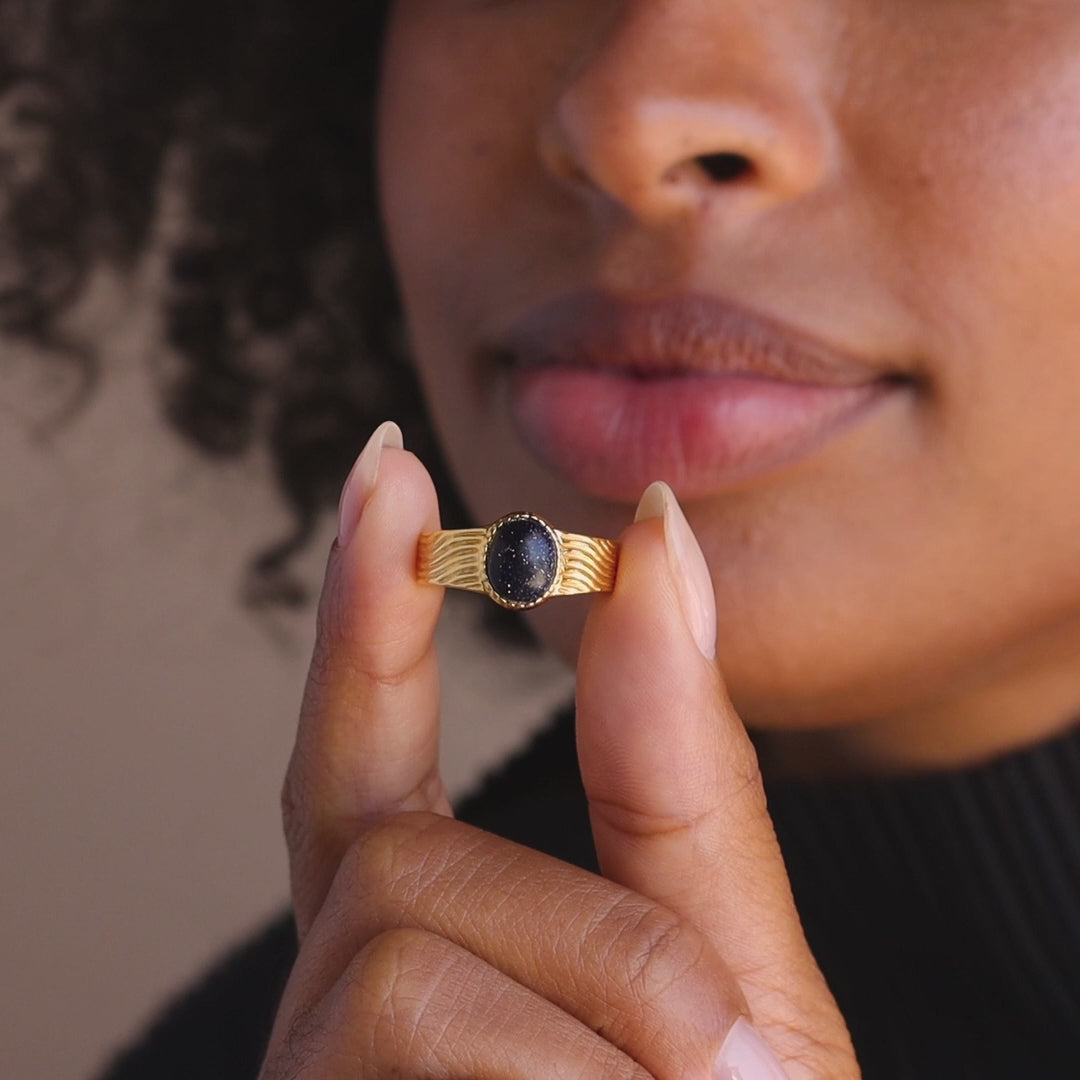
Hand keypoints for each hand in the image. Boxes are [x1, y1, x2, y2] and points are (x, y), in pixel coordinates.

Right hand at [260, 422, 859, 1079]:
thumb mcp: (733, 973)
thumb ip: (684, 781)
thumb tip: (660, 539)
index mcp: (446, 951)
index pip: (370, 761)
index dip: (364, 617)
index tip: (384, 472)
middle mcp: (346, 1000)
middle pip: (388, 850)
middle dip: (591, 933)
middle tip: (719, 1045)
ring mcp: (318, 1067)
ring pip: (406, 932)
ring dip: (603, 1011)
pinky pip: (408, 1016)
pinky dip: (561, 1078)